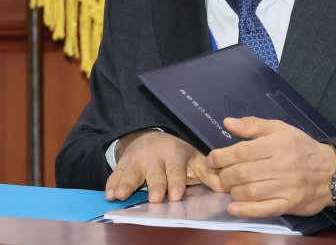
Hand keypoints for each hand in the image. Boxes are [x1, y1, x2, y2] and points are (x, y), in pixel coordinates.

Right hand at [106, 130, 223, 202]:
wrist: (149, 138)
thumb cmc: (175, 154)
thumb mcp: (193, 159)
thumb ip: (208, 174)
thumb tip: (226, 185)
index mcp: (174, 155)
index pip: (176, 170)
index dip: (176, 182)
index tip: (175, 195)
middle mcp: (154, 158)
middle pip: (154, 174)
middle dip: (154, 186)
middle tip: (154, 198)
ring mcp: (137, 161)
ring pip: (132, 174)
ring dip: (127, 184)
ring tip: (121, 195)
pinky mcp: (122, 166)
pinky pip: (115, 175)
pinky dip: (111, 184)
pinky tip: (109, 194)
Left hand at [205, 117, 335, 217]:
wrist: (331, 172)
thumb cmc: (301, 148)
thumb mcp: (280, 129)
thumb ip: (253, 125)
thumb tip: (227, 122)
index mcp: (278, 143)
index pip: (242, 151)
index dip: (222, 156)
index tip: (212, 159)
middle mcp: (281, 165)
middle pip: (243, 173)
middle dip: (225, 175)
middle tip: (219, 175)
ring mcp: (286, 186)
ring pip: (250, 192)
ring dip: (233, 191)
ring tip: (229, 188)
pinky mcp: (289, 203)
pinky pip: (265, 209)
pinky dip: (246, 210)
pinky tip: (233, 208)